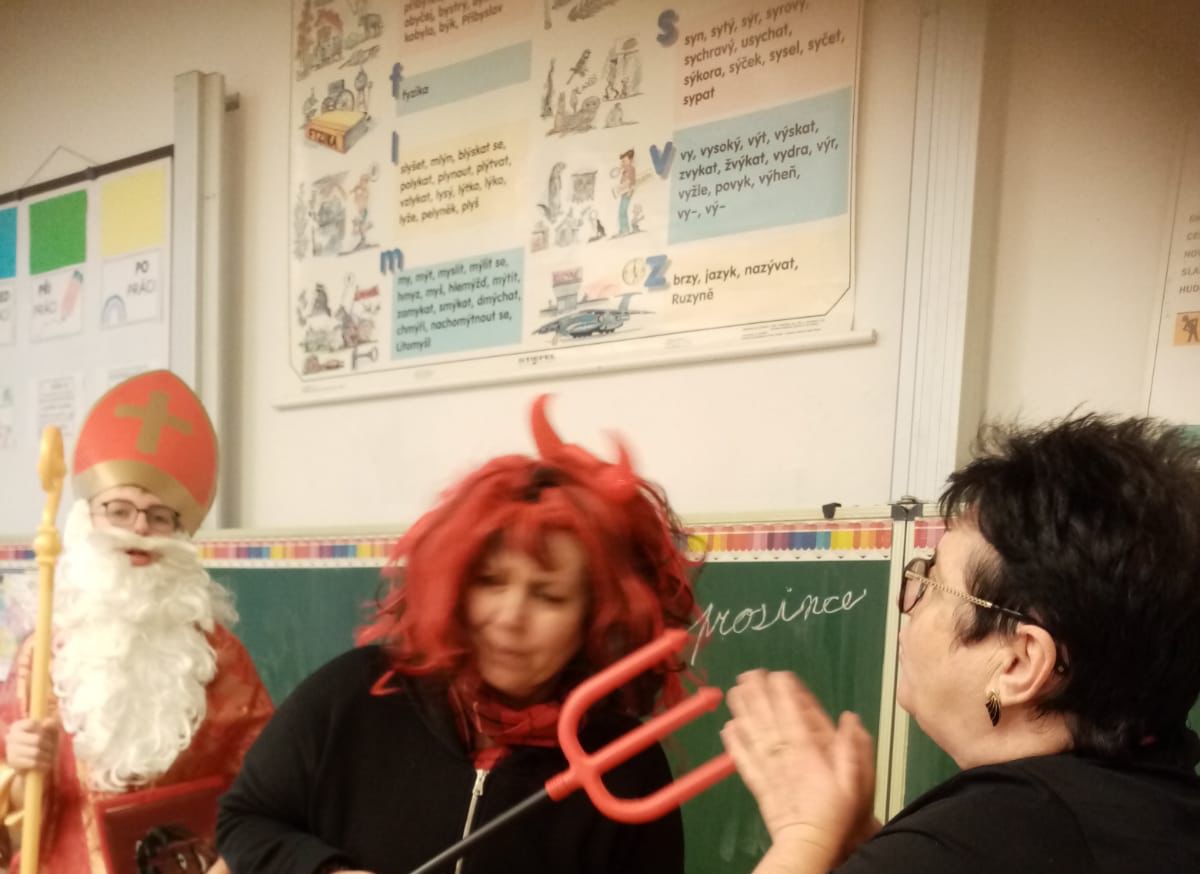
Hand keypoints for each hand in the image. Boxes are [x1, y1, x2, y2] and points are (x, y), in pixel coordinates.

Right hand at [4, 718, 57, 772]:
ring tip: (50, 756)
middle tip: (53, 748)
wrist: (31, 762)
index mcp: (18, 726)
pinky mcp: (13, 762)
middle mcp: (11, 736)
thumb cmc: (42, 743)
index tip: (49, 736)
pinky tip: (47, 764)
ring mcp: (10, 749)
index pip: (33, 724)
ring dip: (47, 755)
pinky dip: (43, 764)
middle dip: (49, 744)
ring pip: (36, 752)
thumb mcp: (50, 732)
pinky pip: (33, 763)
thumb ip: (51, 725)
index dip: (44, 730)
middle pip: (37, 739)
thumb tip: (46, 722)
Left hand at [721, 671, 874, 862]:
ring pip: (752, 733)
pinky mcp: (757, 783)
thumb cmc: (836, 812)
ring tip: (733, 690)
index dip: (784, 692)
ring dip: (742, 711)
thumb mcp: (855, 780)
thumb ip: (851, 748)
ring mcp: (767, 768)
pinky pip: (743, 760)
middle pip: (768, 718)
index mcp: (807, 751)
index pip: (792, 714)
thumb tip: (850, 717)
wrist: (810, 844)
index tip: (777, 674)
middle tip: (748, 673)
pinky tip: (727, 728)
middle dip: (758, 694)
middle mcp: (783, 755)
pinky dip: (734, 743)